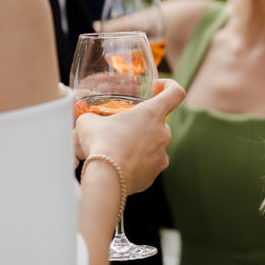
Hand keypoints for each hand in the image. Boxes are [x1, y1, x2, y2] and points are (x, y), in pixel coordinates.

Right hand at [74, 79, 183, 193]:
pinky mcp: (155, 174)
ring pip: (153, 145)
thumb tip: (88, 123)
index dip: (170, 86)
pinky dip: (137, 164)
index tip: (157, 88)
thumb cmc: (101, 144)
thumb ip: (93, 118)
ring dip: (139, 144)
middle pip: (159, 122)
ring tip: (117, 150)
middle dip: (142, 124)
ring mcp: (162, 155)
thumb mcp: (89, 122)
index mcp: (152, 114)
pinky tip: (120, 166)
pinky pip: (148, 164)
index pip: (175, 93)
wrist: (107, 178)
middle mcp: (163, 133)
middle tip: (122, 128)